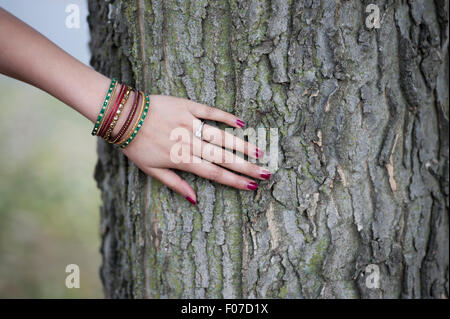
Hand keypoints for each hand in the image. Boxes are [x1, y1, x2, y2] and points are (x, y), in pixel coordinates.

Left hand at [121, 95, 270, 204]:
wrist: (122, 116)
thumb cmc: (135, 146)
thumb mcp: (151, 171)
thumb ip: (175, 184)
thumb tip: (194, 200)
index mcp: (182, 160)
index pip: (214, 173)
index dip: (235, 181)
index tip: (252, 185)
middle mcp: (189, 142)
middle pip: (223, 157)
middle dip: (247, 166)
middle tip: (267, 172)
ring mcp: (189, 123)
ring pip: (221, 135)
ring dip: (242, 144)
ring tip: (260, 151)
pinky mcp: (186, 106)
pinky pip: (209, 111)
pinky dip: (225, 116)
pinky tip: (241, 122)